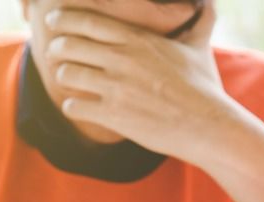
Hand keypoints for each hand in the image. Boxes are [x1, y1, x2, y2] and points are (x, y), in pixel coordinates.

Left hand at [45, 3, 245, 163]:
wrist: (207, 126)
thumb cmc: (203, 88)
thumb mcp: (198, 49)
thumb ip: (198, 23)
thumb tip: (210, 3)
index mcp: (138, 40)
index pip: (89, 21)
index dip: (64, 19)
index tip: (53, 21)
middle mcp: (123, 60)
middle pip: (70, 45)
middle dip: (56, 48)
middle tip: (53, 53)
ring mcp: (116, 88)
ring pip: (67, 75)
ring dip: (63, 77)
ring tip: (68, 80)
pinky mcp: (113, 115)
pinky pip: (73, 106)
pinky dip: (71, 106)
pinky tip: (78, 106)